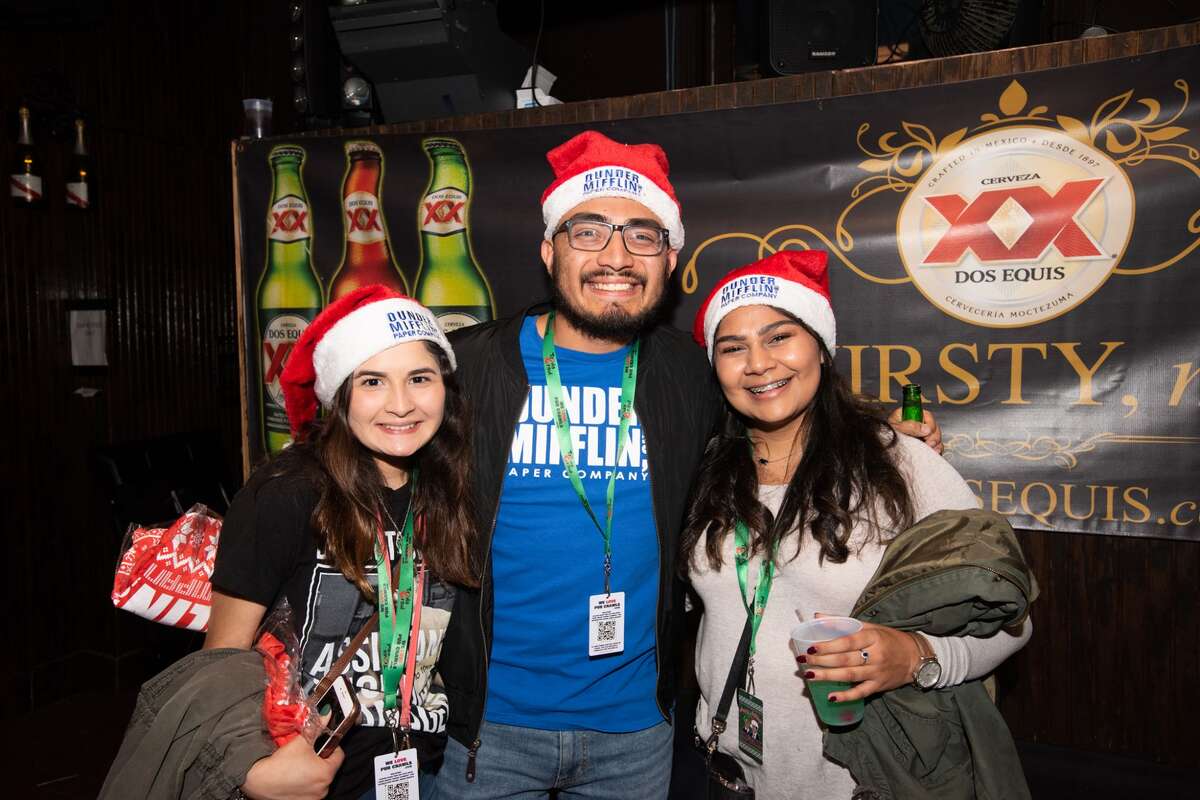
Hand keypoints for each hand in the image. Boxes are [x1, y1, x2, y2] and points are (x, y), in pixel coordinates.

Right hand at [241, 734, 343, 799]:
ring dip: (312, 773)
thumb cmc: (280, 764)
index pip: (339, 755)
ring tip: (298, 766)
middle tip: (307, 754)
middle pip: (328, 768)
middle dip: (320, 760)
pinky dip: (305, 784)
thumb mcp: (301, 741)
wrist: (258, 781)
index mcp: (326, 773)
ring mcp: (313, 798)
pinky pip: (309, 791)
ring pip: (318, 780)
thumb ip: (317, 728)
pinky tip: (294, 778)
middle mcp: (323, 789)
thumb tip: (327, 715)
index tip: (322, 744)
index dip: (330, 746)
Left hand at [796, 613, 920, 702]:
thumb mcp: (869, 627)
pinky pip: (861, 692)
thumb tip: (817, 616)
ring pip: (850, 675)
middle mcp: (876, 655)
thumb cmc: (888, 639)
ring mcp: (878, 672)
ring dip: (828, 676)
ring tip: (810, 675)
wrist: (915, 657)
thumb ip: (842, 622)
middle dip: (822, 661)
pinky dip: (846, 696)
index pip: (847, 641)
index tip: (811, 647)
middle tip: (804, 661)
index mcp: (873, 637)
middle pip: (846, 659)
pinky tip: (831, 697)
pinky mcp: (879, 686)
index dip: (829, 645)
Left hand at [887, 407, 942, 453]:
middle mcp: (918, 423)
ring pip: (936, 436)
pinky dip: (937, 449)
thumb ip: (909, 426)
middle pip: (934, 427)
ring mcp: (922, 434)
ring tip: (929, 448)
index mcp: (911, 414)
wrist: (882, 447)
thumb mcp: (895, 427)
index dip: (930, 424)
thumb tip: (926, 429)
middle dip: (934, 436)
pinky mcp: (924, 444)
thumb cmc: (885, 434)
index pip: (927, 415)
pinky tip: (933, 452)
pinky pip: (936, 445)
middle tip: (928, 444)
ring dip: (936, 443)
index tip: (927, 433)